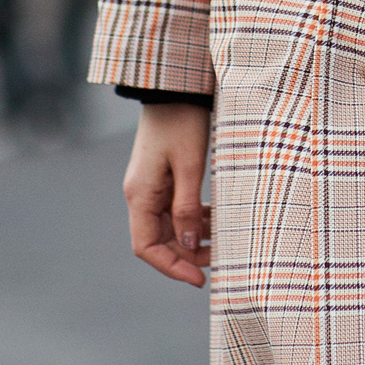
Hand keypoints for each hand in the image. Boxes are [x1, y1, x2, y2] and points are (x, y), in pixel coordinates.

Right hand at [123, 102, 212, 286]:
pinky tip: (217, 219)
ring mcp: (151, 187)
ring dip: (194, 237)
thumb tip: (190, 246)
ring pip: (170, 226)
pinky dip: (196, 218)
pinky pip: (176, 209)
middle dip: (187, 255)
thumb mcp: (190, 166)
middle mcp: (141, 194)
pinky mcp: (164, 178)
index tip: (199, 278)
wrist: (176, 87)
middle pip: (159, 240)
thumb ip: (187, 208)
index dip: (171, 267)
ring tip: (225, 240)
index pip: (146, 247)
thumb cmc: (183, 122)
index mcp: (140, 195)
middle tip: (220, 260)